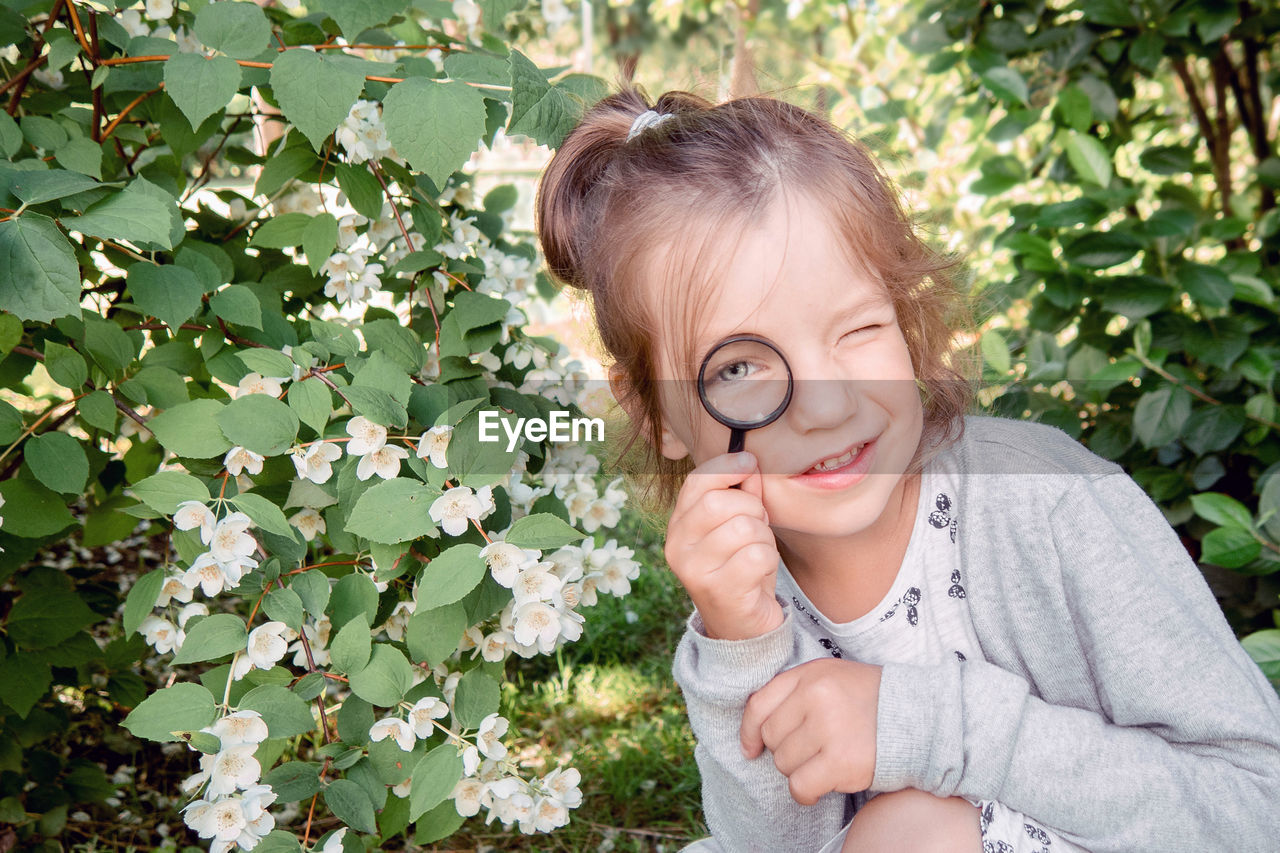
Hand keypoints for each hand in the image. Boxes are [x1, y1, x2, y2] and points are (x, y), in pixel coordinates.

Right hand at [664, 451, 782, 640]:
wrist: (743, 628)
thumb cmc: (741, 569)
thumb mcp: (738, 527)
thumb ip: (743, 493)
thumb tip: (749, 460)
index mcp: (678, 527)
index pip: (696, 482)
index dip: (726, 466)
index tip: (750, 462)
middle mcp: (677, 548)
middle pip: (721, 503)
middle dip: (753, 508)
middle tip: (758, 527)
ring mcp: (695, 572)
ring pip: (744, 528)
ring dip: (764, 537)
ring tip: (758, 552)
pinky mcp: (719, 592)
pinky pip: (757, 555)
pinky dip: (769, 560)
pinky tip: (760, 573)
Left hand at [740, 658, 881, 804]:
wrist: (921, 719)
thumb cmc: (871, 701)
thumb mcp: (831, 677)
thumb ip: (794, 692)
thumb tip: (754, 732)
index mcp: (811, 674)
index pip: (758, 705)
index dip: (749, 731)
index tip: (751, 748)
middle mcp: (816, 696)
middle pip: (772, 738)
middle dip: (787, 750)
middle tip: (815, 749)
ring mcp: (828, 728)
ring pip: (784, 764)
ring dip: (801, 770)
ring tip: (827, 759)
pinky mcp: (841, 761)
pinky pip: (800, 786)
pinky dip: (806, 792)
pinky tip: (822, 785)